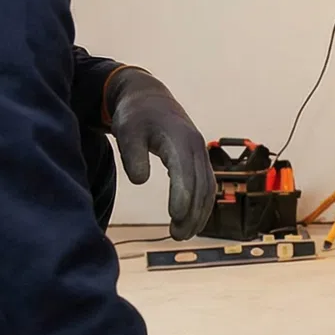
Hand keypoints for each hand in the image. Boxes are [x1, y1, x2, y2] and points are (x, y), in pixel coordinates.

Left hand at [106, 67, 213, 239]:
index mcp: (180, 140)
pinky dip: (202, 205)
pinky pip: (207, 185)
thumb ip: (132, 155)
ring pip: (208, 189)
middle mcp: (196, 147)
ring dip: (199, 214)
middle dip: (192, 213)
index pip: (185, 174)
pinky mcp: (199, 159)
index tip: (174, 218)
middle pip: (201, 186)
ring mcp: (201, 153)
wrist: (149, 99)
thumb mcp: (127, 131)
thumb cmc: (136, 116)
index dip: (183, 197)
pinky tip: (191, 219)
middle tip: (177, 236)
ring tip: (182, 234)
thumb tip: (140, 181)